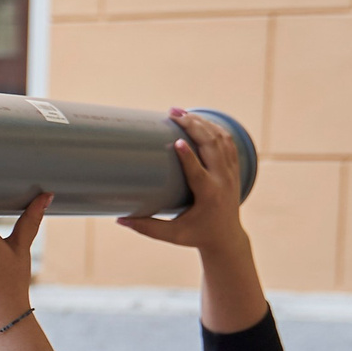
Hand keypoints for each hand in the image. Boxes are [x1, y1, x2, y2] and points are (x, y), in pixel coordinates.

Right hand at [118, 109, 267, 333]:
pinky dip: (214, 128)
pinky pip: (227, 141)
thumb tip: (118, 219)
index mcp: (209, 196)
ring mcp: (230, 172)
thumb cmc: (196, 236)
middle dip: (193, 126)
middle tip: (173, 113)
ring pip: (221, 139)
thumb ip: (146, 227)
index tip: (176, 141)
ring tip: (181, 112)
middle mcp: (223, 180)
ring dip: (202, 123)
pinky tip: (199, 119)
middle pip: (212, 146)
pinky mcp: (233, 168)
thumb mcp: (172, 235)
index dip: (189, 156)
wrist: (227, 238)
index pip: (199, 172)